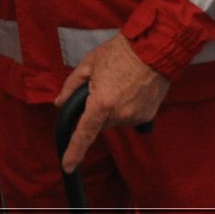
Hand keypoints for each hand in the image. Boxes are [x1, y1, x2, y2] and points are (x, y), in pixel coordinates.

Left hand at [53, 35, 169, 172]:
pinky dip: (126, 108)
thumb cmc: (121, 51)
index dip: (74, 152)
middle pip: (99, 123)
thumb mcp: (89, 63)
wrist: (154, 48)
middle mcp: (120, 115)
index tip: (67, 166)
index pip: (84, 133)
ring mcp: (135, 117)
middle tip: (102, 86)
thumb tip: (60, 103)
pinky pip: (129, 117)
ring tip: (120, 83)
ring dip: (112, 108)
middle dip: (96, 110)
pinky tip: (131, 89)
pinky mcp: (147, 116)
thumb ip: (71, 86)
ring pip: (114, 121)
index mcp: (102, 103)